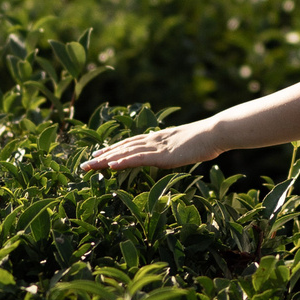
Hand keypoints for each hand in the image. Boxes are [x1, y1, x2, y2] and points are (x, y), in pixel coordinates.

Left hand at [80, 118, 224, 170]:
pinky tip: (111, 166)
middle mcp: (153, 141)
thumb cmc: (205, 140)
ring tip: (90, 166)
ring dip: (106, 160)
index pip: (130, 144)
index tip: (98, 155)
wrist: (214, 133)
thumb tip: (173, 154)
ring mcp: (156, 147)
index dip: (113, 150)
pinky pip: (138, 159)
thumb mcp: (185, 145)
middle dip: (103, 156)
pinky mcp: (162, 155)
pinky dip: (123, 161)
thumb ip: (175, 149)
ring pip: (126, 153)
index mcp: (157, 138)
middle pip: (122, 148)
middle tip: (85, 164)